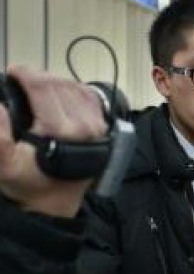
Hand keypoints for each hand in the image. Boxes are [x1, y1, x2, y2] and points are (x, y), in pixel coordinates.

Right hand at [0, 66, 106, 216]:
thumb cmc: (29, 182)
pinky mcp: (103, 128)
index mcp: (62, 130)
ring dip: (53, 81)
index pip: (43, 86)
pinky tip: (58, 93)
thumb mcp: (5, 164)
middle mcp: (85, 125)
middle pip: (59, 83)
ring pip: (75, 87)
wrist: (56, 201)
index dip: (25, 73)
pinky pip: (89, 96)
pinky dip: (72, 89)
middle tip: (21, 79)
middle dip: (37, 76)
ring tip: (35, 86)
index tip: (12, 72)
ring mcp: (98, 126)